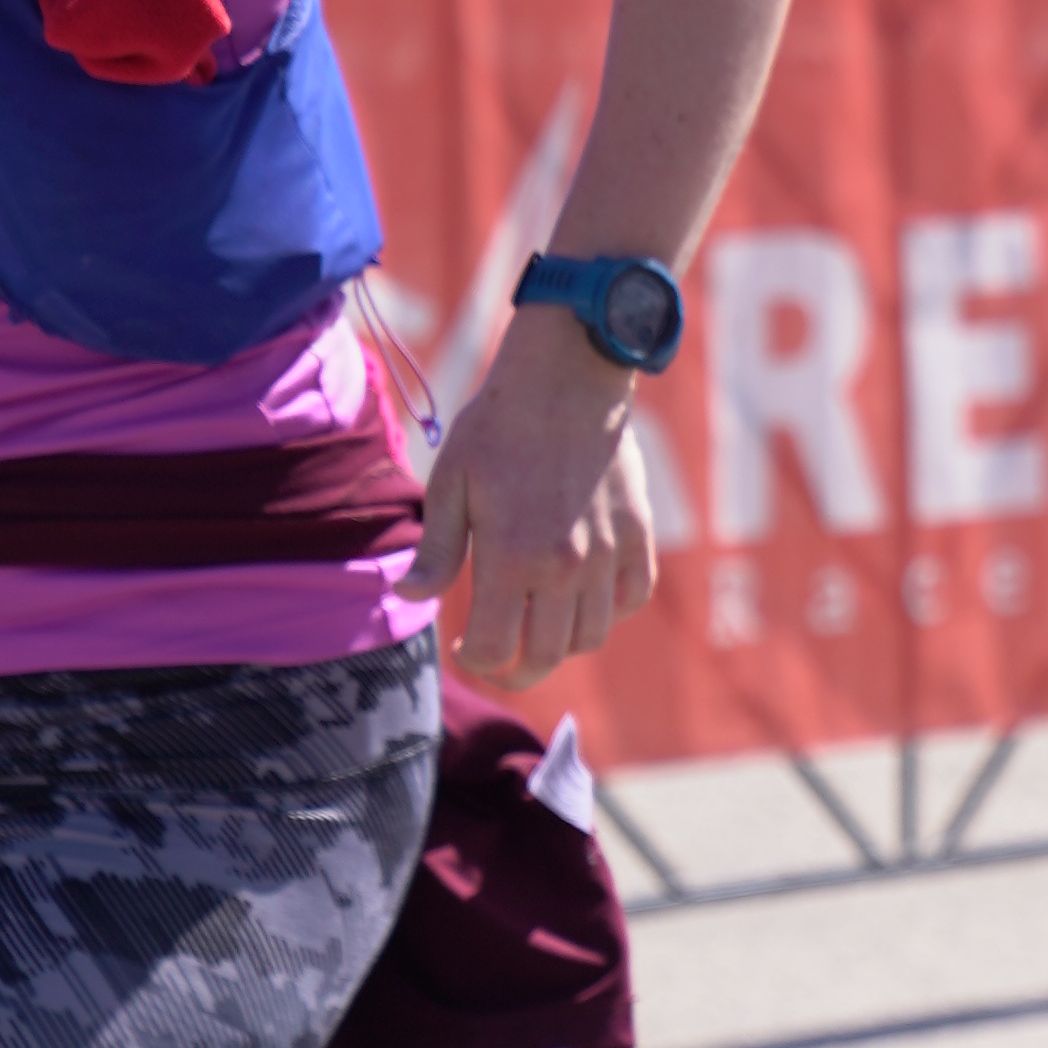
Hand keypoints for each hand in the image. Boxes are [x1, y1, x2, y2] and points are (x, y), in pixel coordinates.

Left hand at [409, 318, 658, 685]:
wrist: (567, 377)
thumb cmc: (498, 427)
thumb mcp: (451, 484)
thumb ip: (437, 551)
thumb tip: (408, 597)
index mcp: (511, 558)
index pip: (496, 648)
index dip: (476, 661)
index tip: (465, 648)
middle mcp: (565, 567)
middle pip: (546, 656)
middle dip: (517, 671)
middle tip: (500, 661)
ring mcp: (607, 553)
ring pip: (592, 635)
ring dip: (561, 645)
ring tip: (538, 629)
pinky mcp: (638, 535)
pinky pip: (631, 596)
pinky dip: (609, 610)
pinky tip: (583, 596)